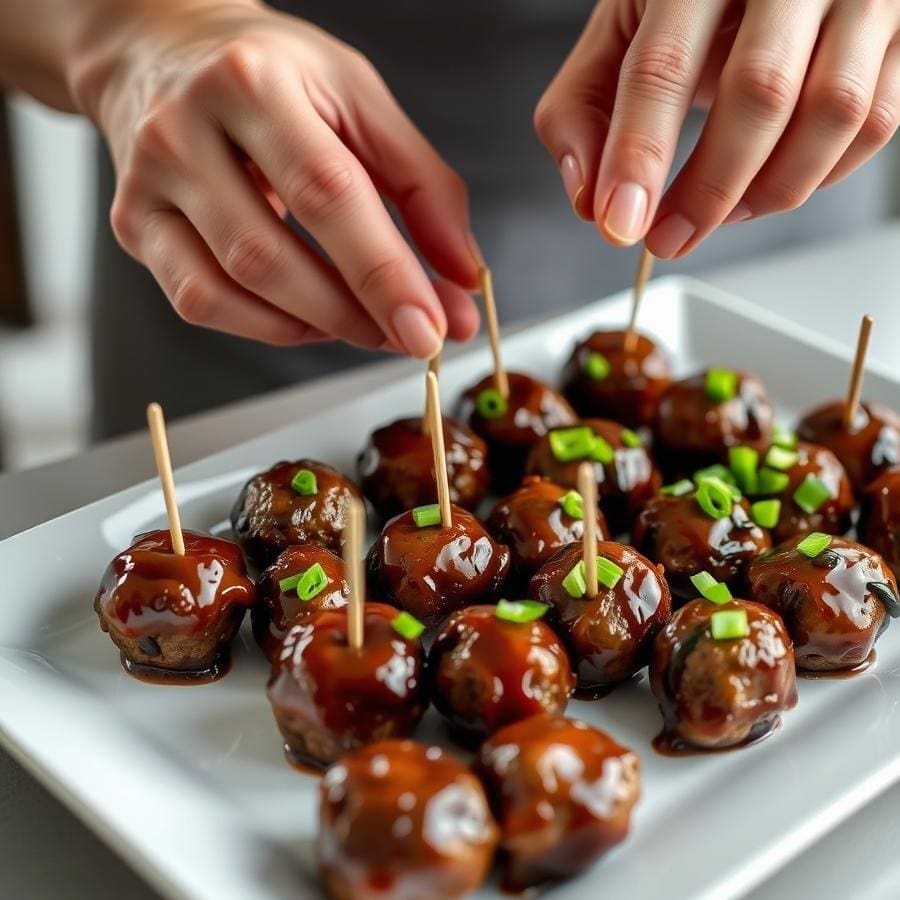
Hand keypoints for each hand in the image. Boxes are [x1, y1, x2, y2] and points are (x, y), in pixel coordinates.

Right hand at [76, 0, 479, 353]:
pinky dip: (267, 327)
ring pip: (231, 288)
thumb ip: (424, 189)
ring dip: (315, 326)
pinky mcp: (133, 224)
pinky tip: (309, 319)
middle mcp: (183, 128)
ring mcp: (147, 182)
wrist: (163, 51)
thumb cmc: (274, 75)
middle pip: (271, 255)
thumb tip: (462, 282)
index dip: (384, 272)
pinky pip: (200, 301)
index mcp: (253, 80)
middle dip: (353, 314)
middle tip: (409, 336)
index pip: (328, 194)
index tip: (432, 327)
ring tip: (367, 325)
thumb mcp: (360, 101)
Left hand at [536, 0, 899, 257]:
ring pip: (834, 113)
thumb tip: (589, 199)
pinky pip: (877, 122)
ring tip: (719, 215)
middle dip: (707, 190)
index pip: (664, 66)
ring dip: (769, 191)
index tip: (621, 222)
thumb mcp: (618, 31)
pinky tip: (770, 186)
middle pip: (759, 93)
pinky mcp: (897, 32)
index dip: (640, 155)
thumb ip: (583, 108)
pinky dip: (821, 176)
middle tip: (667, 239)